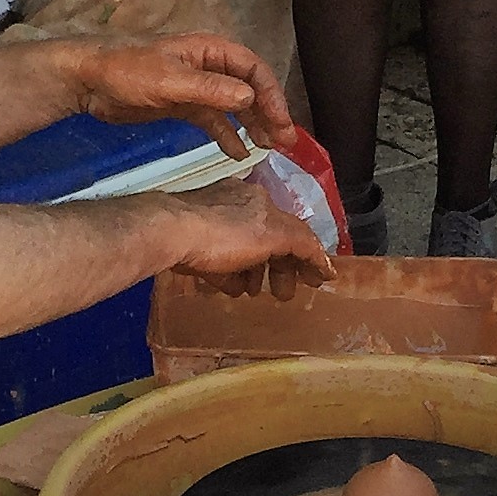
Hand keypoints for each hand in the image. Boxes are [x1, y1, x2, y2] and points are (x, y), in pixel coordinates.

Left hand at [63, 32, 298, 155]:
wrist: (87, 81)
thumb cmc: (126, 70)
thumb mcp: (169, 80)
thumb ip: (209, 88)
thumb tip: (249, 96)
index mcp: (209, 51)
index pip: (254, 70)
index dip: (272, 94)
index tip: (280, 122)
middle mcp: (208, 67)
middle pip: (249, 89)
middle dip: (269, 113)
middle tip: (285, 142)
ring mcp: (196, 88)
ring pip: (235, 107)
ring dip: (253, 126)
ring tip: (269, 149)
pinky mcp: (183, 106)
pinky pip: (214, 122)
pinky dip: (227, 136)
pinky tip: (238, 155)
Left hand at [151, 181, 333, 288]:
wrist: (169, 233)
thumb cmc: (224, 233)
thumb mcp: (273, 234)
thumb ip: (302, 245)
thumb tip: (326, 262)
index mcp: (260, 200)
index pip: (294, 229)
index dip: (310, 255)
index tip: (317, 280)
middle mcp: (237, 206)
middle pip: (269, 242)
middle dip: (280, 269)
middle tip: (284, 295)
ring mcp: (213, 223)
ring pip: (243, 252)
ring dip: (255, 274)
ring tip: (255, 294)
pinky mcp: (192, 241)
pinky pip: (218, 260)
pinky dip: (229, 275)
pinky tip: (231, 290)